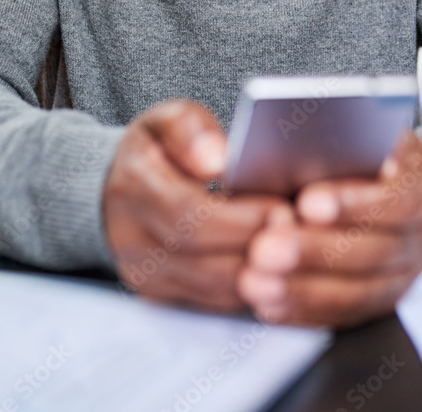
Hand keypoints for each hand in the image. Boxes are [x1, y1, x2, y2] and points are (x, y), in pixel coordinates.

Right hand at [102, 100, 282, 312]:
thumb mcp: (166, 120)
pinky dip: (251, 288)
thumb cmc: (157, 149)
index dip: (239, 218)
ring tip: (296, 249)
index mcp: (132, 188)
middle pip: (203, 260)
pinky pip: (214, 302)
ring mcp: (144, 275)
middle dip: (257, 247)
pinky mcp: (161, 297)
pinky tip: (278, 266)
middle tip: (300, 233)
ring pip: (213, 289)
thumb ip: (190, 130)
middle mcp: (130, 240)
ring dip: (261, 274)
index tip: (282, 209)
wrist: (120, 188)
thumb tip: (218, 161)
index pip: (187, 215)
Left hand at [237, 131, 421, 327]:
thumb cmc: (354, 144)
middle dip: (316, 251)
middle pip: (378, 251)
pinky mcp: (382, 299)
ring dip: (304, 288)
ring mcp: (409, 272)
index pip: (402, 198)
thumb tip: (297, 148)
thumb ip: (334, 138)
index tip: (306, 202)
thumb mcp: (352, 127)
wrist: (371, 173)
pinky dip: (304, 310)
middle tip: (264, 247)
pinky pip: (345, 314)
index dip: (355, 203)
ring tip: (255, 280)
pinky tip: (268, 302)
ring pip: (361, 292)